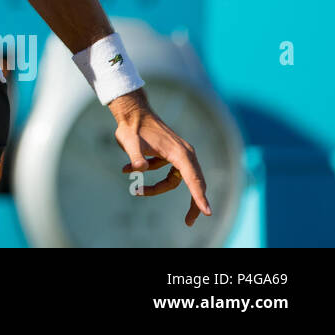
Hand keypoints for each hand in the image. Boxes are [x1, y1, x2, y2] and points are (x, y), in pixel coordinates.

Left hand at [108, 89, 212, 226]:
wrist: (132, 113)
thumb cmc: (132, 128)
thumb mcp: (130, 142)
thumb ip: (135, 156)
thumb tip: (139, 169)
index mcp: (180, 153)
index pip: (193, 179)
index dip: (199, 197)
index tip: (207, 212)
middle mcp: (185, 154)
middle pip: (194, 183)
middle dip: (192, 202)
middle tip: (189, 221)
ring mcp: (179, 154)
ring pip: (176, 180)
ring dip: (157, 187)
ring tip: (137, 191)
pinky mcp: (171, 155)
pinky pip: (167, 172)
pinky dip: (151, 174)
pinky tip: (127, 169)